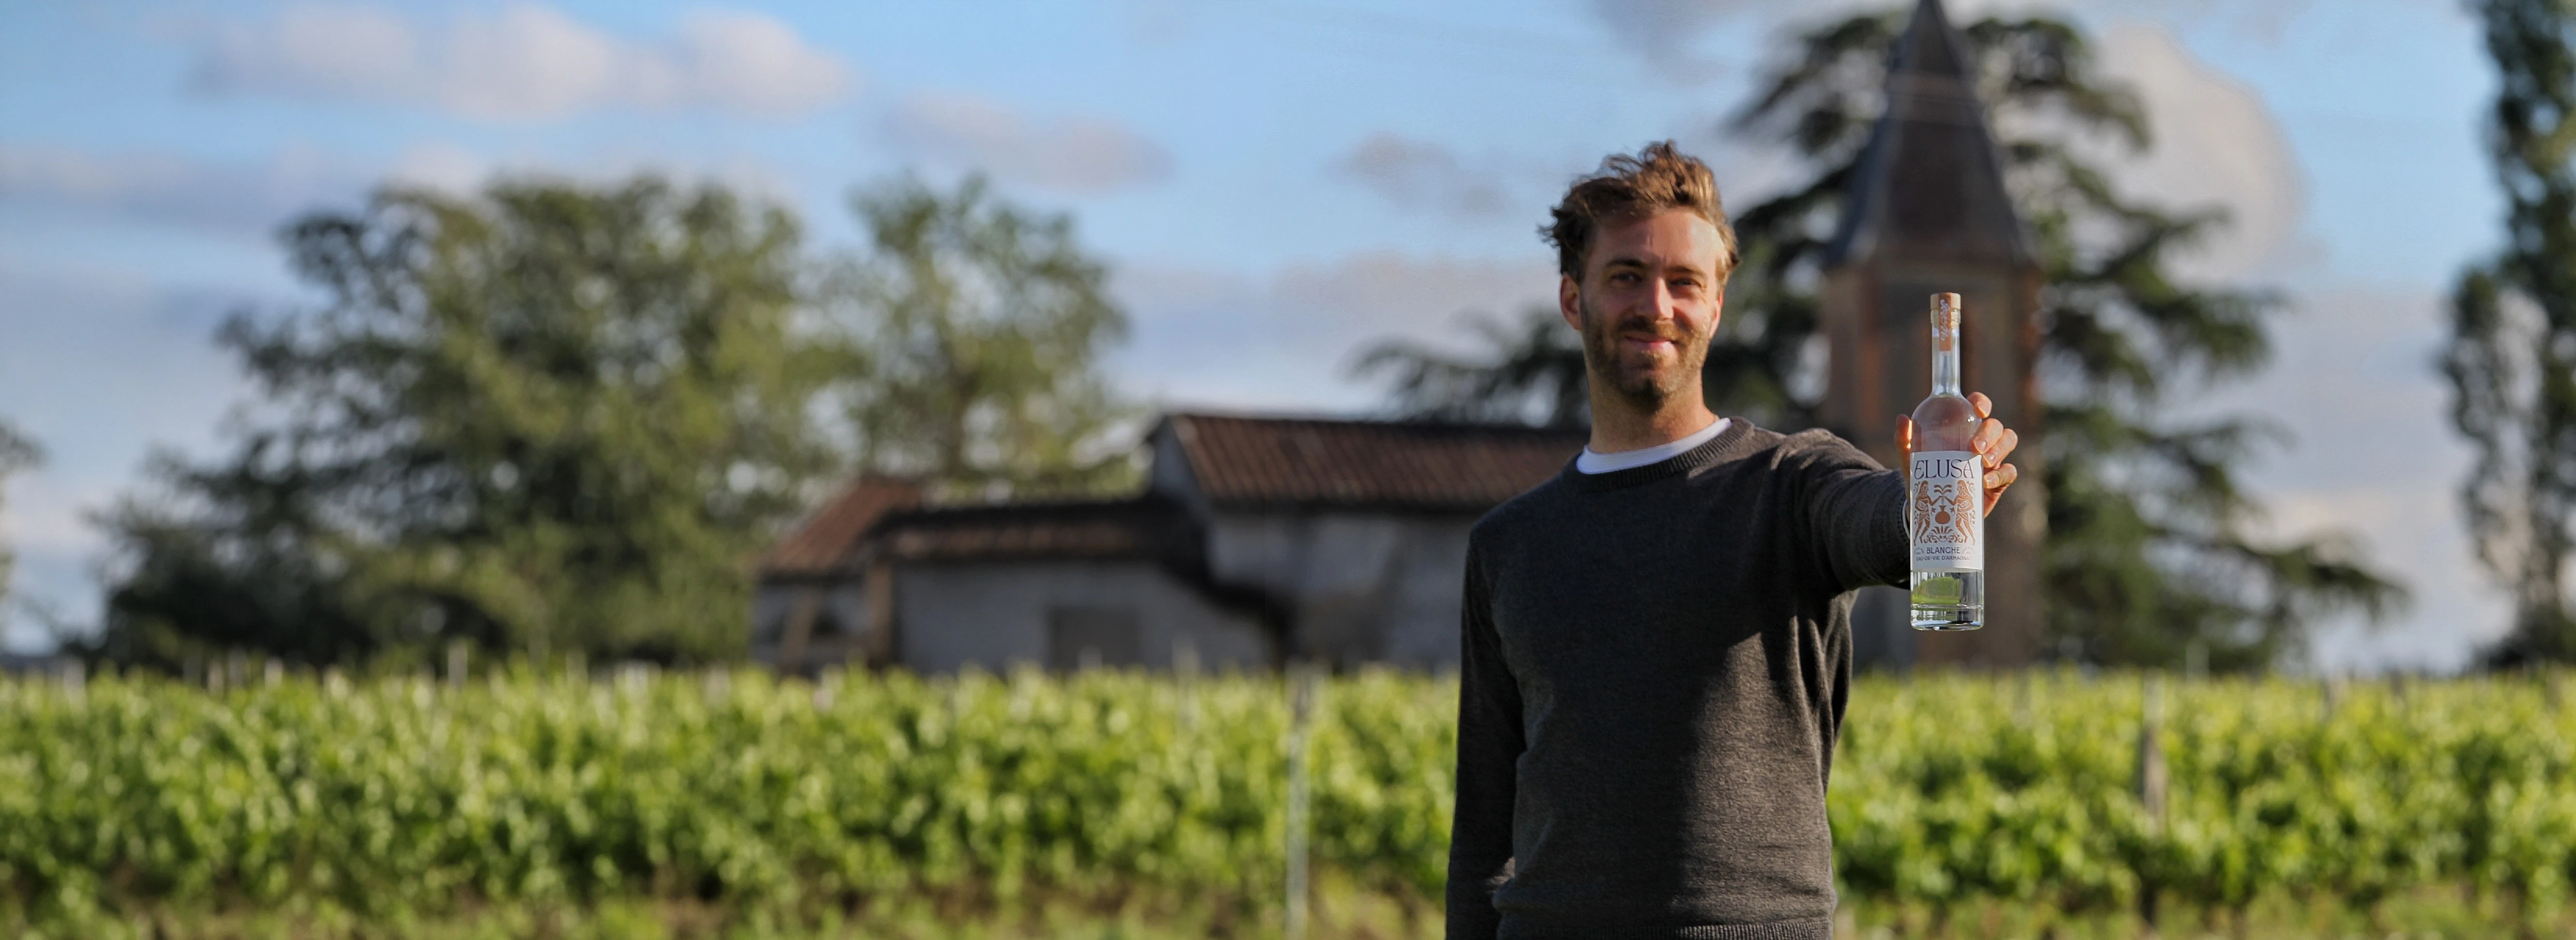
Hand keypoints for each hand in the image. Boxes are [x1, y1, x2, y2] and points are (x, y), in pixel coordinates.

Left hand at [1896, 392, 2019, 516]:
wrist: (1930, 506)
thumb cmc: (1925, 474)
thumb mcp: (1911, 458)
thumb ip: (1905, 440)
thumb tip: (1902, 418)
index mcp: (1964, 428)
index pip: (1979, 407)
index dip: (1983, 403)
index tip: (1978, 410)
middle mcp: (1982, 440)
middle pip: (1996, 426)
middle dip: (1988, 434)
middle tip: (1973, 448)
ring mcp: (1992, 459)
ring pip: (2008, 442)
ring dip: (1999, 450)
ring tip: (1983, 462)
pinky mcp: (1998, 481)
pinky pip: (2009, 472)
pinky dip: (2000, 475)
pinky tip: (1985, 481)